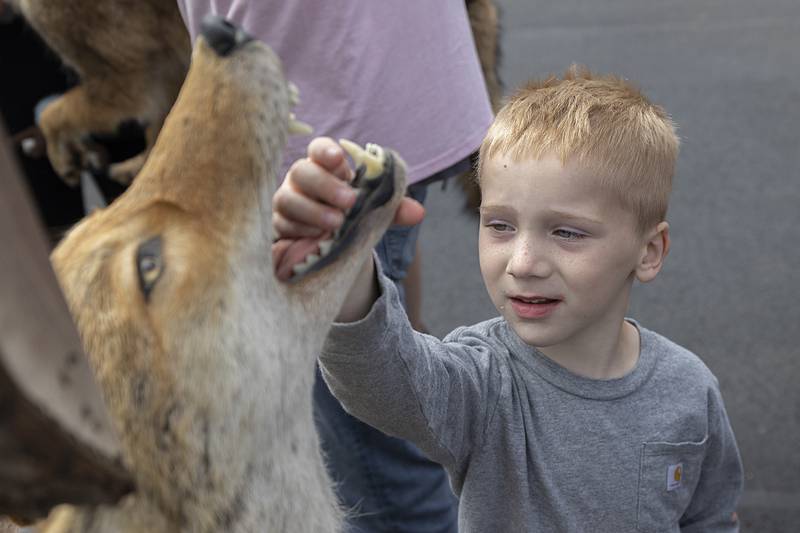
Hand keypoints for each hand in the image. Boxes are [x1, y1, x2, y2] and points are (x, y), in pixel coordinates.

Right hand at [272, 137, 423, 280]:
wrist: (332, 244)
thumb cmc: (351, 214)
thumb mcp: (375, 210)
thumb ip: (393, 207)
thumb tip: (418, 212)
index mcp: (325, 166)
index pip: (318, 148)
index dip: (325, 150)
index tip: (340, 158)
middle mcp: (301, 180)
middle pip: (301, 171)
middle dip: (324, 185)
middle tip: (349, 201)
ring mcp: (288, 201)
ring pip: (287, 198)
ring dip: (312, 211)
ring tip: (336, 223)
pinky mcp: (280, 225)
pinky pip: (282, 224)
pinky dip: (300, 229)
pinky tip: (317, 236)